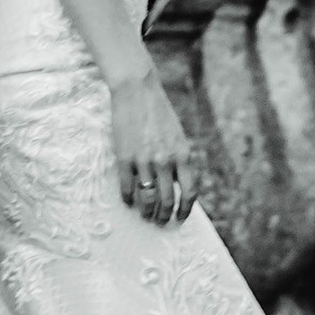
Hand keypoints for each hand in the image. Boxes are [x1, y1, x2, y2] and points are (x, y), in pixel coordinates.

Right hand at [108, 62, 197, 225]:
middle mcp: (165, 161)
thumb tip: (178, 185)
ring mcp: (144, 161)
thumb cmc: (159, 113)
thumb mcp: (178, 137)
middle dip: (164, 216)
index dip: (185, 209)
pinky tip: (128, 201)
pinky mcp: (124, 158)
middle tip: (160, 222)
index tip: (180, 218)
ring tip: (145, 216)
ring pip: (147, 198)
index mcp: (183, 155)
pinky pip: (127, 187)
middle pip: (167, 200)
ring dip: (146, 212)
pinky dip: (128, 198)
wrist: (138, 92)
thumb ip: (180, 160)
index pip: (189, 192)